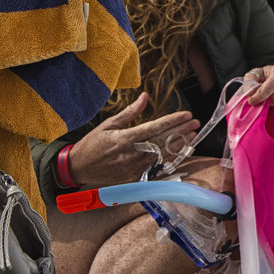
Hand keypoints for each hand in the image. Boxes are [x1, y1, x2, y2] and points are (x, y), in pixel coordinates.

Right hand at [67, 93, 198, 186]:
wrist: (77, 168)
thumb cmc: (92, 144)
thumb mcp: (108, 124)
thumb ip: (130, 112)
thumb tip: (145, 96)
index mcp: (124, 139)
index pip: (154, 128)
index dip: (173, 121)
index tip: (187, 114)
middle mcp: (131, 154)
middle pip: (162, 141)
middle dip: (181, 131)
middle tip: (196, 123)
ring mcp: (133, 167)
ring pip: (162, 154)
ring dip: (179, 144)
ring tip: (192, 135)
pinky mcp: (134, 176)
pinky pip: (156, 166)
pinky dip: (169, 158)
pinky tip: (180, 151)